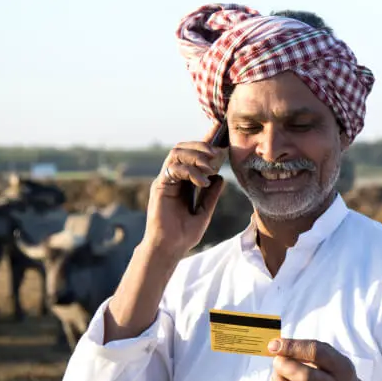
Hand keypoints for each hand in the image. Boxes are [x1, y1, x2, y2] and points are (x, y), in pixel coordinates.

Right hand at [142, 124, 228, 256]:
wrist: (170, 248)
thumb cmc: (184, 234)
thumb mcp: (205, 211)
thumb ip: (211, 194)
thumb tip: (221, 177)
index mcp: (182, 181)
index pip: (192, 156)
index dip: (204, 142)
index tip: (219, 132)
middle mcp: (172, 177)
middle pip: (182, 148)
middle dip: (201, 145)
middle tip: (218, 153)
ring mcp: (165, 180)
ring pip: (177, 153)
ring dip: (196, 155)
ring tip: (211, 167)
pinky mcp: (160, 186)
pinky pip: (174, 168)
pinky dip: (191, 171)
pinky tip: (203, 182)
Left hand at [267, 338, 381, 380]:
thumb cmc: (331, 373)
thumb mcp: (330, 357)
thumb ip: (307, 350)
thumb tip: (276, 347)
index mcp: (340, 367)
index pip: (317, 353)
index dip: (292, 347)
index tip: (274, 345)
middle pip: (306, 379)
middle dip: (285, 367)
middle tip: (277, 362)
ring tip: (276, 376)